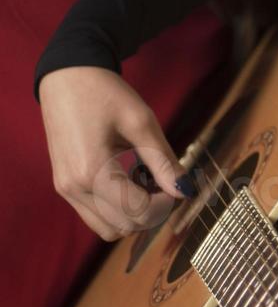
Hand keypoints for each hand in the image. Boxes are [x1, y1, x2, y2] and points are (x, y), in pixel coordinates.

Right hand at [38, 66, 191, 239]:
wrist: (67, 78)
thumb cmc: (105, 94)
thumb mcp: (141, 123)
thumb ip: (163, 161)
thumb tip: (184, 190)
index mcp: (93, 172)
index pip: (138, 212)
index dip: (165, 204)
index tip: (176, 183)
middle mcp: (74, 188)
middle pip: (124, 227)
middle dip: (152, 211)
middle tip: (164, 183)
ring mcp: (66, 190)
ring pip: (107, 228)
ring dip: (133, 215)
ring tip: (145, 182)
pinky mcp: (64, 186)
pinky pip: (94, 215)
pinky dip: (116, 209)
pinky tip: (129, 181)